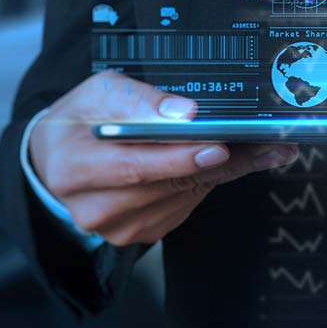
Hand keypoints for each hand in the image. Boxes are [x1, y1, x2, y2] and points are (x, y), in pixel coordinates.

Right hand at [30, 71, 298, 246]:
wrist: (56, 159)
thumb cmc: (78, 120)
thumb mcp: (98, 92)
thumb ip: (139, 100)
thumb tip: (186, 113)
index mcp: (73, 169)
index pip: (133, 168)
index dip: (178, 159)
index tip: (220, 146)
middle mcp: (93, 208)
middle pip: (167, 186)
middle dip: (222, 162)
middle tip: (270, 145)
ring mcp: (116, 228)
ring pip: (182, 197)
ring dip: (224, 172)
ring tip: (264, 149)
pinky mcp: (138, 235)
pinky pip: (183, 205)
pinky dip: (207, 182)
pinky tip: (226, 161)